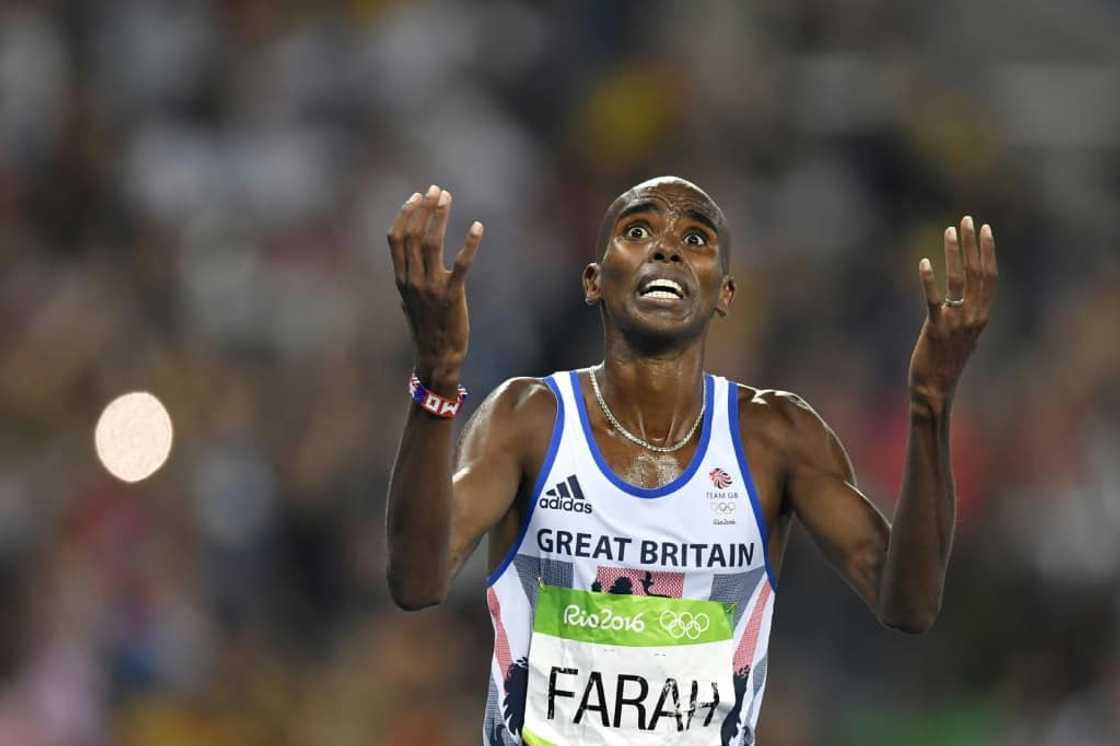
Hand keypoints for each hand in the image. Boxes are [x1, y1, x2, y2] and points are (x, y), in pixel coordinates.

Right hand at [387, 185, 483, 391]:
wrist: (437, 357)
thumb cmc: (426, 329)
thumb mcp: (409, 303)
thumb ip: (407, 282)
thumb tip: (406, 268)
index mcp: (400, 279)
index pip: (396, 239)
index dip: (405, 214)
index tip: (416, 196)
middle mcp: (412, 280)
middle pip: (413, 235)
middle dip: (424, 208)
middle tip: (436, 190)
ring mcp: (430, 287)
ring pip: (432, 243)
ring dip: (440, 216)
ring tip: (448, 197)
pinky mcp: (452, 295)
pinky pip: (461, 264)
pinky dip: (469, 243)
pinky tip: (477, 227)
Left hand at [909, 216, 997, 410]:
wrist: (935, 389)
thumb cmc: (946, 363)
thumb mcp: (964, 337)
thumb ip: (968, 319)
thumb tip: (970, 307)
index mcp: (982, 316)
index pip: (990, 277)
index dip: (988, 251)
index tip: (984, 229)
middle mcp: (973, 317)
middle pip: (977, 272)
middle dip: (972, 244)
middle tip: (967, 220)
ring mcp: (955, 322)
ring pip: (958, 280)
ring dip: (954, 253)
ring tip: (949, 231)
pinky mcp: (934, 328)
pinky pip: (933, 299)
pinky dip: (930, 280)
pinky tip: (925, 263)